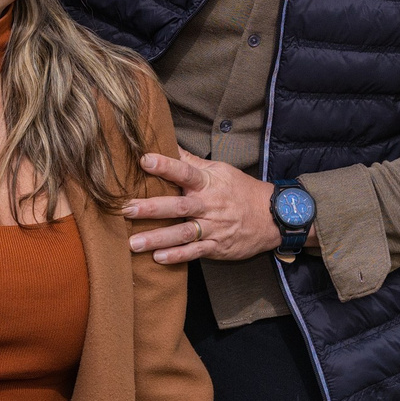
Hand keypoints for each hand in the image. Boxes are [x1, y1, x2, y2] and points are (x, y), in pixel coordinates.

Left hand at [124, 151, 279, 264]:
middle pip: (178, 206)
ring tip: (133, 243)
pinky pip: (195, 252)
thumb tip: (167, 142)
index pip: (185, 171)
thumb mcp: (220, 170)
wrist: (273, 217)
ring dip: (157, 238)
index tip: (144, 159)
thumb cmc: (241, 190)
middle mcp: (208, 205)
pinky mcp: (217, 247)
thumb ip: (191, 161)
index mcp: (208, 183)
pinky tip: (158, 258)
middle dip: (151, 208)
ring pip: (182, 233)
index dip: (166, 165)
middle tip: (126, 209)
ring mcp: (213, 228)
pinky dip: (177, 256)